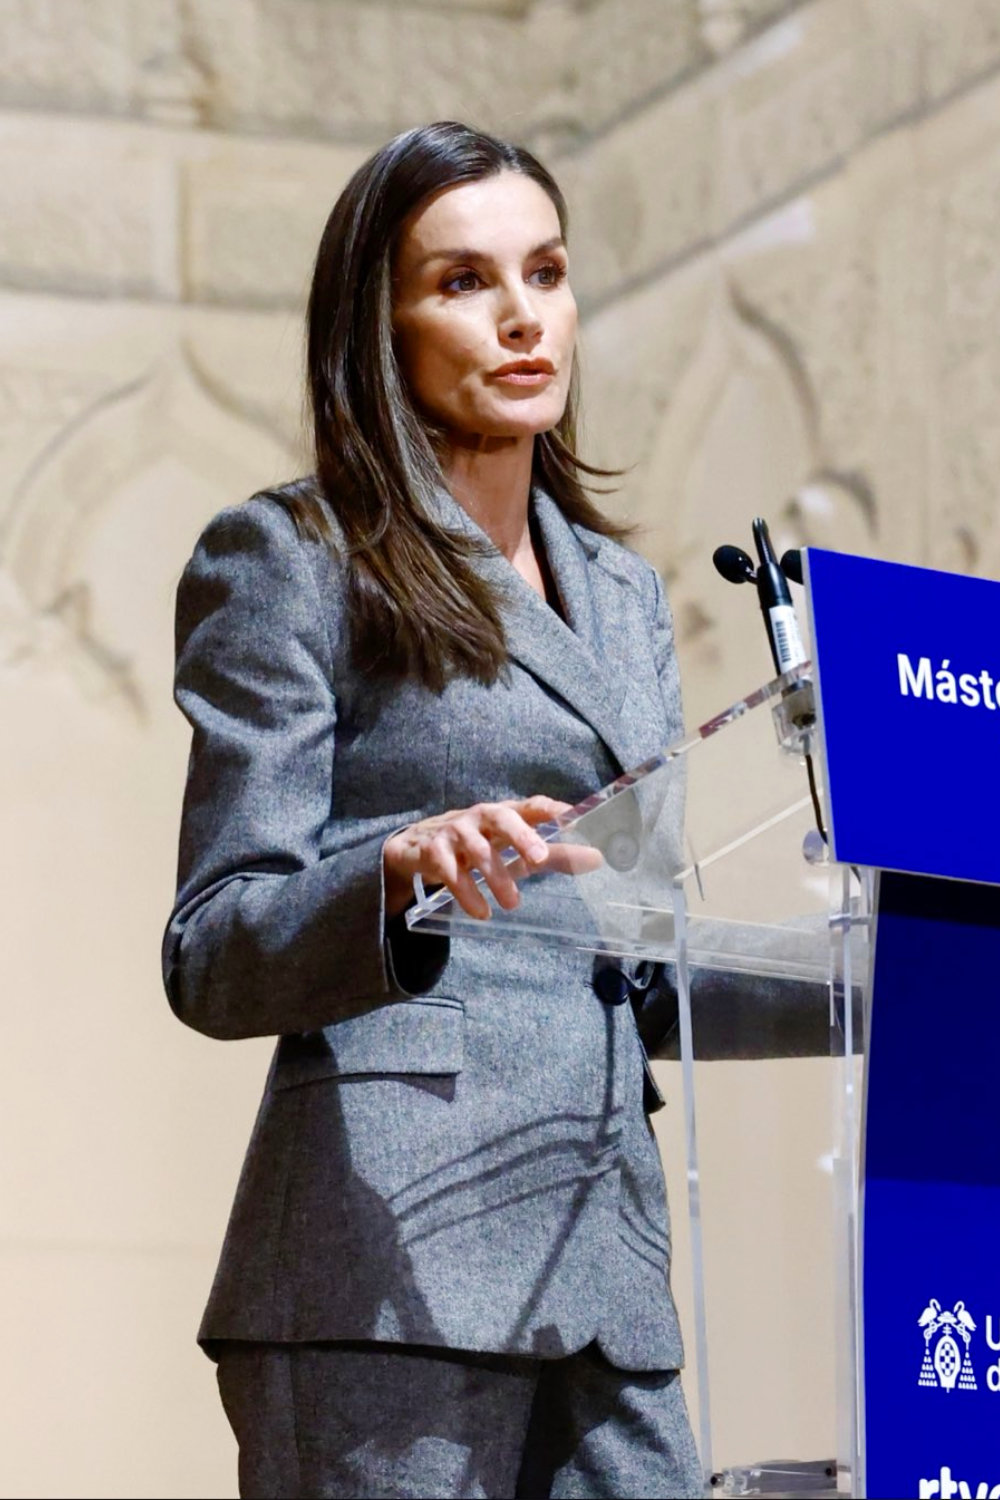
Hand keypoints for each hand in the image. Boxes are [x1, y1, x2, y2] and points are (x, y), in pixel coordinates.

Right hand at [383, 796, 601, 919]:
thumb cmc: (478, 844)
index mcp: (506, 813)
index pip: (532, 805)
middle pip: (502, 818)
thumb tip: (597, 858)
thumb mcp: (513, 848)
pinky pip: (450, 870)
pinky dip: (466, 892)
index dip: (552, 809)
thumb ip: (554, 854)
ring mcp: (456, 831)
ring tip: (512, 903)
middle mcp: (481, 817)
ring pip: (477, 849)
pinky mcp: (434, 850)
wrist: (415, 845)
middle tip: (538, 859)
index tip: (573, 818)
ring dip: (496, 877)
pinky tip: (481, 911)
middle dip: (521, 836)